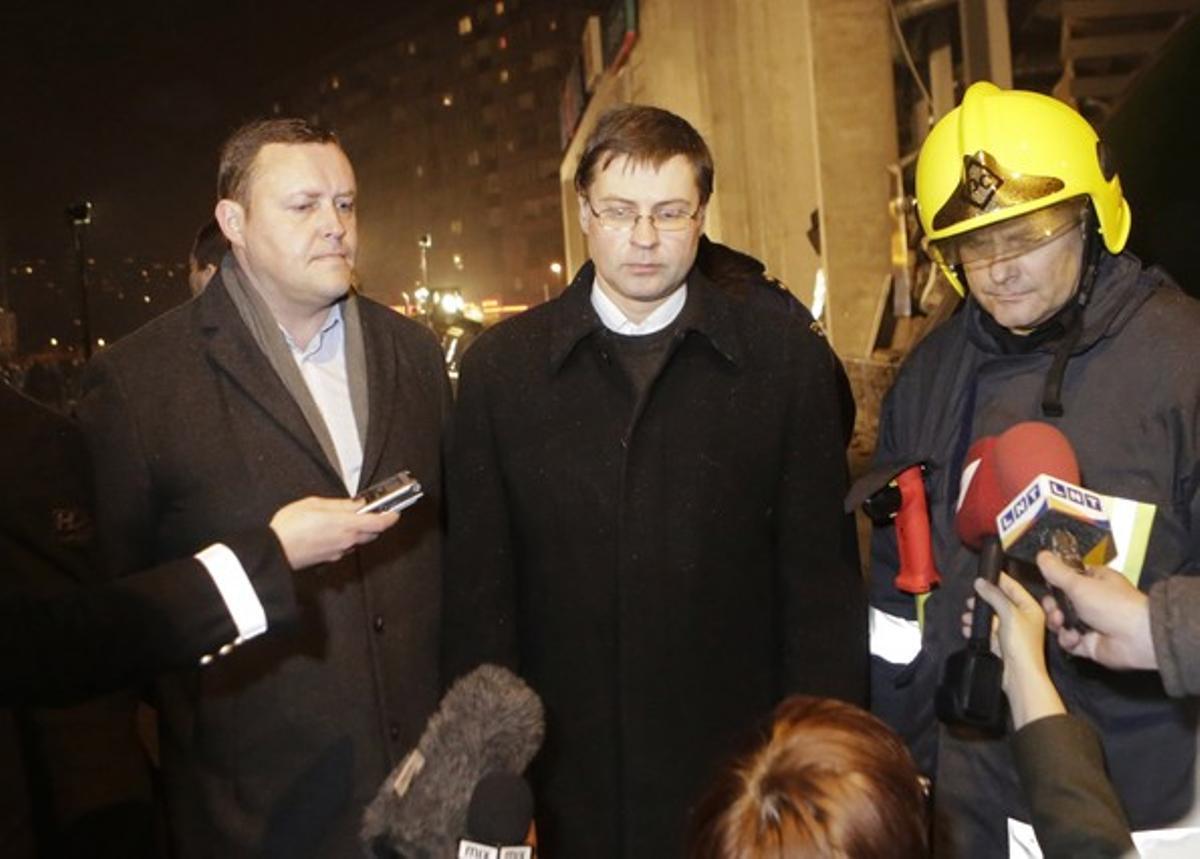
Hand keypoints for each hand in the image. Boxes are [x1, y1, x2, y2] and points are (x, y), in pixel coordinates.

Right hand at [269, 497, 398, 569]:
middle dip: (375, 522)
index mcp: (346, 525)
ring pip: (359, 541)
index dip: (391, 517)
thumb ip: (340, 505)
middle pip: (372, 533)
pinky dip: (346, 539)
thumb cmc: (289, 527)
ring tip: (350, 519)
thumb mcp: (315, 504)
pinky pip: (345, 547)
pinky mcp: (329, 559)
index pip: (380, 523)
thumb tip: (356, 504)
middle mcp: (346, 541)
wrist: (273, 552)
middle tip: (371, 512)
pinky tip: (334, 531)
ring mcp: (338, 552)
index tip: (395, 511)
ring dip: (360, 531)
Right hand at [963, 572, 1064, 728]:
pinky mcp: (1001, 642)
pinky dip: (976, 628)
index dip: (998, 580)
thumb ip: (994, 596)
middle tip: (971, 599)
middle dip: (983, 600)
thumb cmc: (1022, 646)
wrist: (1019, 675)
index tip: (983, 575)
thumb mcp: (1009, 614)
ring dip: (977, 615)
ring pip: (990, 616)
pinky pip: (986, 630)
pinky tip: (968, 628)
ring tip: (967, 616)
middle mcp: (1021, 618)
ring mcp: (1010, 630)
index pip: (1013, 587)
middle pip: (999, 601)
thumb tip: (981, 582)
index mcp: (1030, 608)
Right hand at [1038, 551, 1154, 670]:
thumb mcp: (1079, 583)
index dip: (1055, 582)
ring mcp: (1091, 623)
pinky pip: (1068, 641)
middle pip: (1060, 602)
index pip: (1068, 578)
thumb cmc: (1117, 606)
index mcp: (1095, 581)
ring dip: (1057, 623)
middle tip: (1055, 607)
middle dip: (1053, 606)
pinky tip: (1075, 637)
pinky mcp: (1090, 643)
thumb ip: (1057, 571)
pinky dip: (1068, 640)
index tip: (1048, 585)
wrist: (1137, 638)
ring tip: (1062, 622)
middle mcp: (1093, 602)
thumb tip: (1042, 555)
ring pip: (1061, 622)